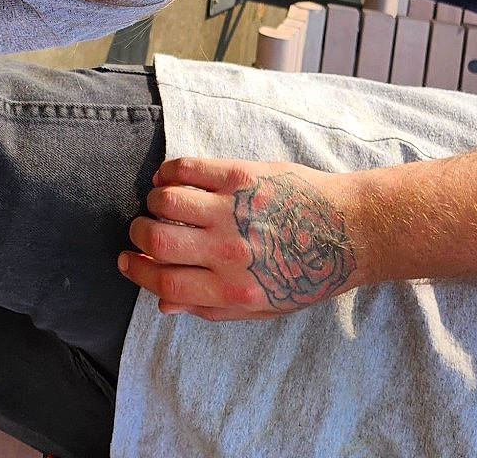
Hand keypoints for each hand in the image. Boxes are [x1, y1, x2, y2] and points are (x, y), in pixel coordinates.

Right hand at [118, 157, 364, 319]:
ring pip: (166, 201)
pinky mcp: (240, 176)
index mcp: (234, 290)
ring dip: (154, 202)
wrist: (349, 231)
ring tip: (161, 204)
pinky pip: (187, 168)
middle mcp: (230, 252)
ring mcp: (234, 210)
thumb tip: (164, 304)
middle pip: (158, 240)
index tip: (127, 260)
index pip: (165, 282)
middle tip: (142, 230)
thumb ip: (210, 307)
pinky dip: (168, 172)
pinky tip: (168, 179)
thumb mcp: (263, 308)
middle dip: (139, 235)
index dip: (137, 271)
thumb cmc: (306, 274)